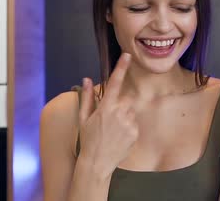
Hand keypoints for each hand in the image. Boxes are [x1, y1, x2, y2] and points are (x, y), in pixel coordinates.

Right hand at [78, 53, 137, 177]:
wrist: (97, 163)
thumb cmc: (88, 139)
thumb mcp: (84, 118)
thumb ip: (87, 97)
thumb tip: (86, 79)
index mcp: (106, 108)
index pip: (115, 83)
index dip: (121, 67)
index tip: (127, 55)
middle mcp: (119, 113)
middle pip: (124, 100)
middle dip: (118, 105)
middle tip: (108, 120)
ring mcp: (129, 123)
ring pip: (130, 111)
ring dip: (124, 116)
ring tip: (113, 130)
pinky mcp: (135, 132)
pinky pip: (134, 123)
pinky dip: (128, 127)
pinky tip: (119, 136)